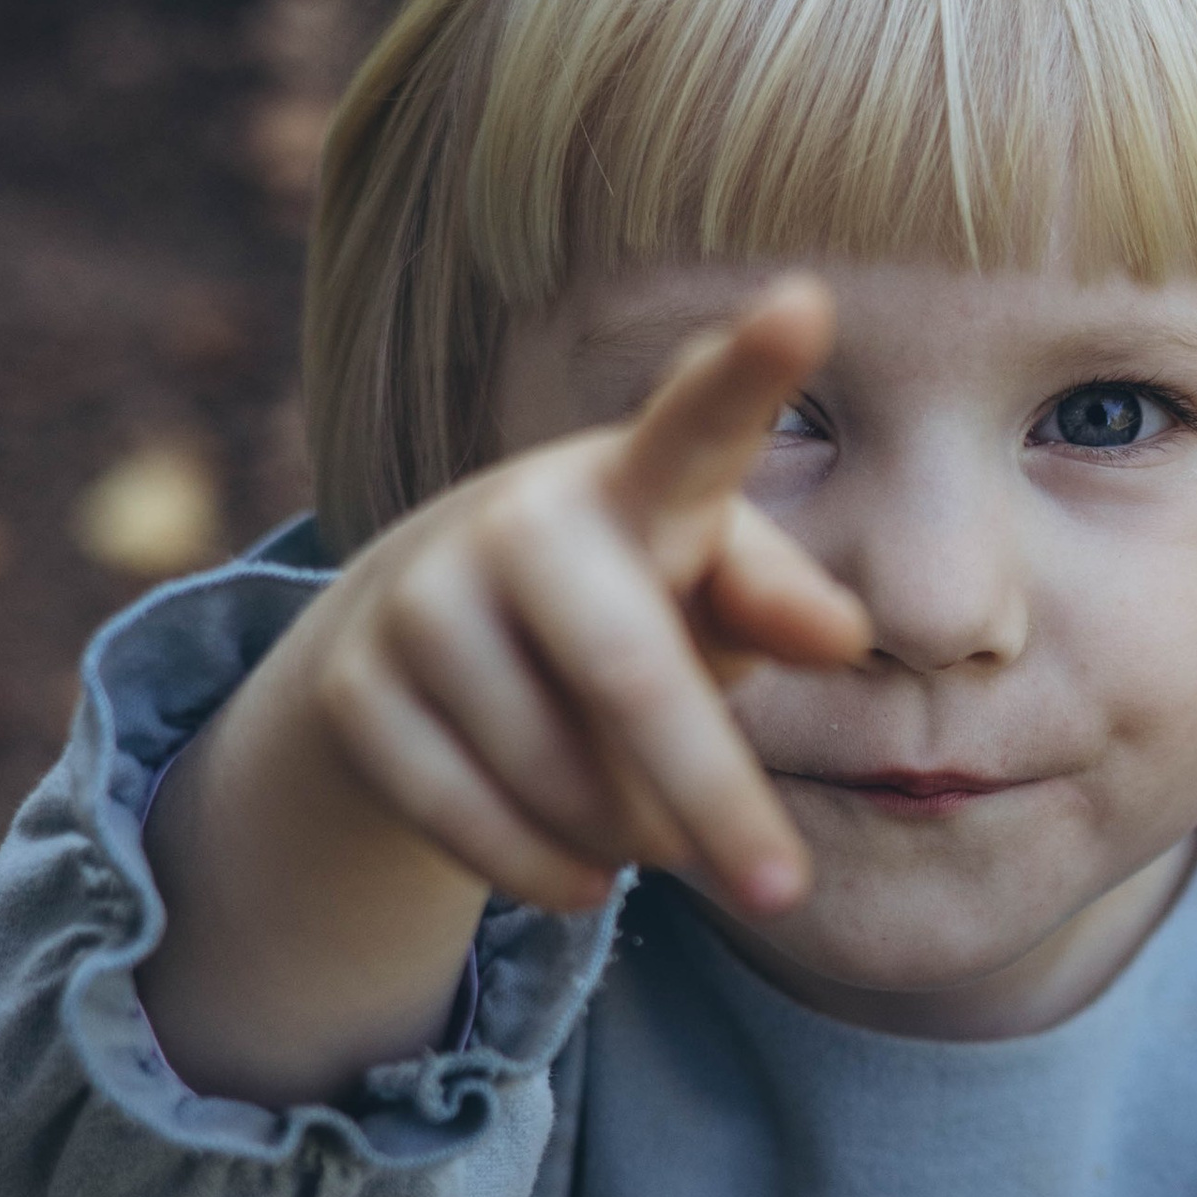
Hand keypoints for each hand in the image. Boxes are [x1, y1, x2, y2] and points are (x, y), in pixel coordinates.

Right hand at [293, 274, 871, 915]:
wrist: (438, 634)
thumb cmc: (638, 598)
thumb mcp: (715, 590)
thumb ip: (777, 600)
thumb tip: (842, 634)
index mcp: (639, 482)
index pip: (701, 423)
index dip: (750, 369)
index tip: (806, 302)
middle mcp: (520, 522)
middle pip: (630, 678)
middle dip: (712, 798)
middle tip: (783, 894)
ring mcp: (421, 602)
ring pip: (555, 777)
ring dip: (631, 837)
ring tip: (658, 834)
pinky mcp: (353, 692)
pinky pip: (471, 822)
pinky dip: (546, 870)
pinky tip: (586, 873)